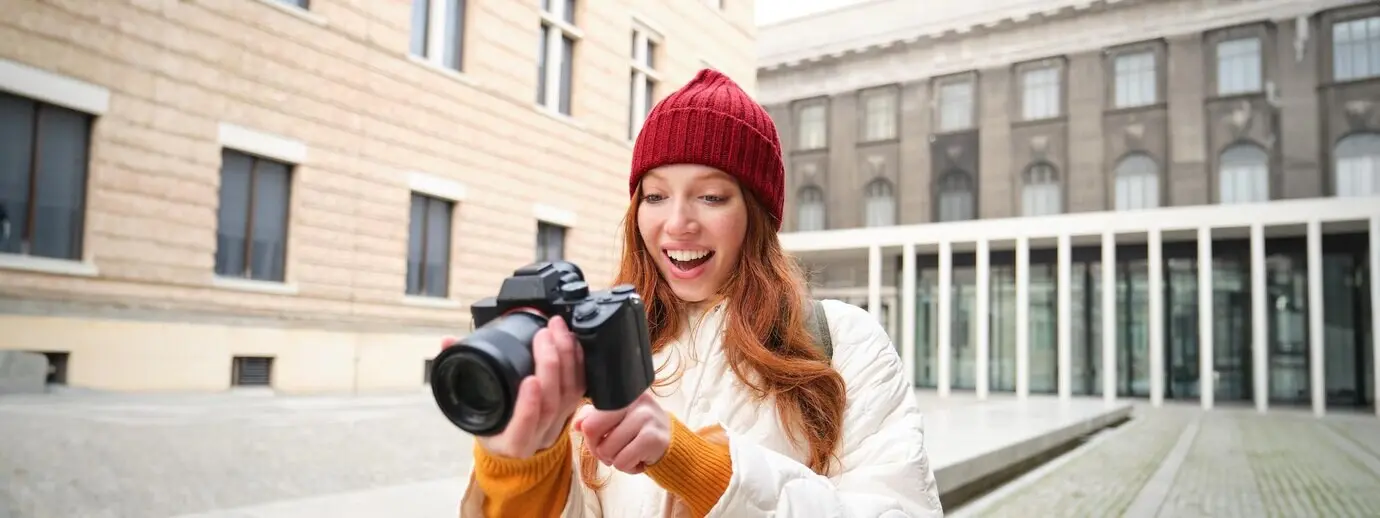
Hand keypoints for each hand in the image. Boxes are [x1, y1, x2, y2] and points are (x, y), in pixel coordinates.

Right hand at [441, 315, 585, 458]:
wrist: (512, 446)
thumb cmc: (489, 424)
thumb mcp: (469, 407)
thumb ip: (458, 373)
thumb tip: (447, 343)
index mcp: (510, 443)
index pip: (522, 429)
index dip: (528, 407)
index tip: (529, 380)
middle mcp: (538, 437)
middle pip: (552, 404)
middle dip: (550, 366)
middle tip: (543, 335)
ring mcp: (557, 424)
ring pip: (569, 394)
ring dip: (566, 358)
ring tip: (557, 331)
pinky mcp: (570, 409)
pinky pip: (581, 387)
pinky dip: (578, 363)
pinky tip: (572, 341)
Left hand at [573, 391, 670, 474]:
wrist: (672, 443)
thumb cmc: (639, 430)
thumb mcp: (617, 419)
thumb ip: (594, 417)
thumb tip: (576, 424)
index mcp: (622, 394)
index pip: (589, 418)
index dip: (590, 437)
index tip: (603, 440)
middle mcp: (634, 401)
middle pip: (592, 431)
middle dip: (598, 449)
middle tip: (612, 451)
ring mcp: (645, 417)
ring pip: (607, 450)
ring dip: (615, 460)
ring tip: (629, 453)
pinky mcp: (652, 438)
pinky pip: (622, 461)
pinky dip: (627, 468)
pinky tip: (638, 459)